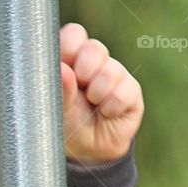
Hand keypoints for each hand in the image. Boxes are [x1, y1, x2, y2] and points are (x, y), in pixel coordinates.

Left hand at [60, 23, 142, 164]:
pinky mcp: (131, 91)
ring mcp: (114, 75)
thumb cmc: (65, 124)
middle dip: (85, 67)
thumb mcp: (56, 109)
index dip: (70, 45)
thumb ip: (59, 89)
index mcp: (70, 61)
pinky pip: (125, 90)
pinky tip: (106, 114)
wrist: (86, 151)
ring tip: (91, 105)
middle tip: (79, 86)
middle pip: (94, 47)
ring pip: (111, 70)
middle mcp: (93, 64)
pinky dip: (112, 106)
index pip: (74, 35)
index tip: (63, 64)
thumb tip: (63, 70)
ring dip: (98, 92)